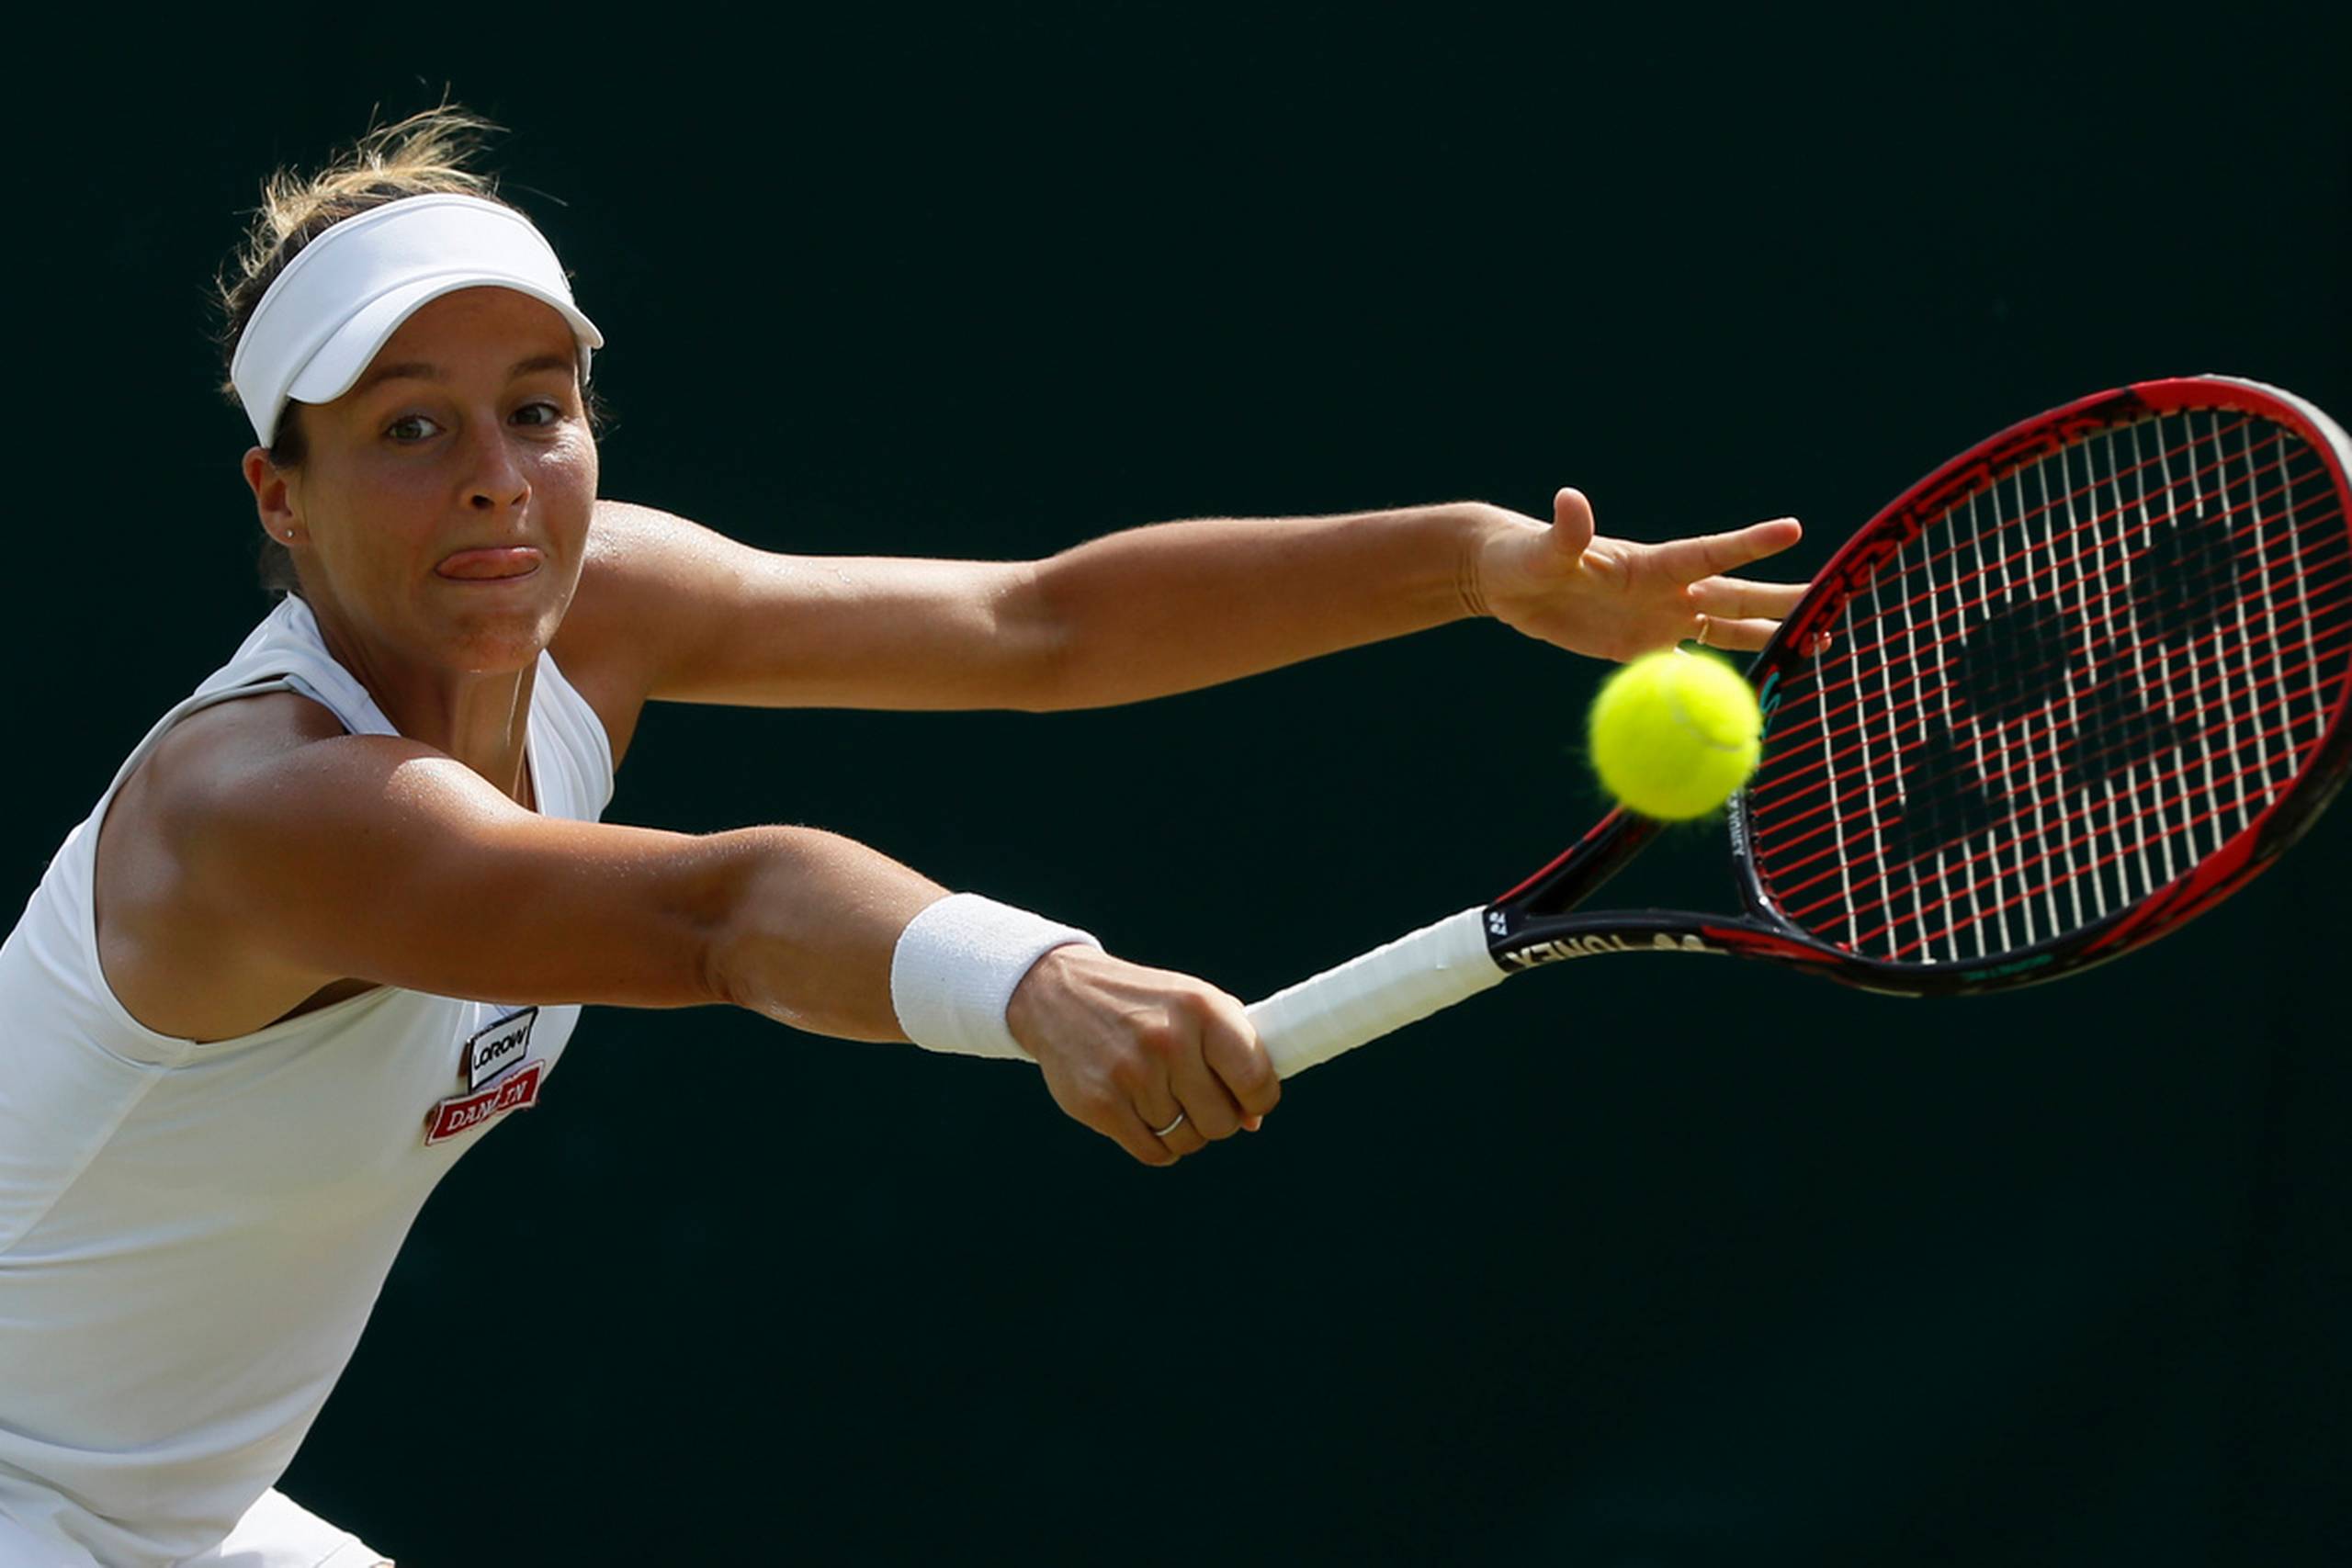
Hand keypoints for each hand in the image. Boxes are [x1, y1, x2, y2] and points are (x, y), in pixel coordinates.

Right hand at [1005, 946, 1278, 1165]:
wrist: (1060, 993)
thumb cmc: (1143, 1004)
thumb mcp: (1194, 1005)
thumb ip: (1234, 1051)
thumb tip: (1252, 1119)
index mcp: (1202, 1009)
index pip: (1256, 1080)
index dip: (1259, 1098)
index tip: (1248, 1099)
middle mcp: (1169, 1040)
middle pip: (1221, 1121)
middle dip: (1216, 1118)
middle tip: (1197, 1099)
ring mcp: (1132, 1074)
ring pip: (1186, 1140)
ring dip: (1181, 1129)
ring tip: (1162, 1097)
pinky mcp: (1101, 1104)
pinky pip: (1153, 1152)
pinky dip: (1156, 1144)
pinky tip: (1145, 1116)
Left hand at [1469, 488, 1807, 660]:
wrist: (1509, 580)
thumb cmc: (1523, 557)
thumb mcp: (1542, 551)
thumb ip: (1565, 533)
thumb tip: (1570, 500)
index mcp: (1649, 564)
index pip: (1709, 553)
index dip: (1749, 543)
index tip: (1795, 530)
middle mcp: (1665, 591)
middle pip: (1735, 597)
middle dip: (1783, 600)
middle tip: (1833, 601)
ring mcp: (1658, 620)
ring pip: (1725, 631)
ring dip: (1768, 637)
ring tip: (1817, 644)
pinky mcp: (1641, 648)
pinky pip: (1688, 668)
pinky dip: (1718, 681)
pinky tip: (1751, 692)